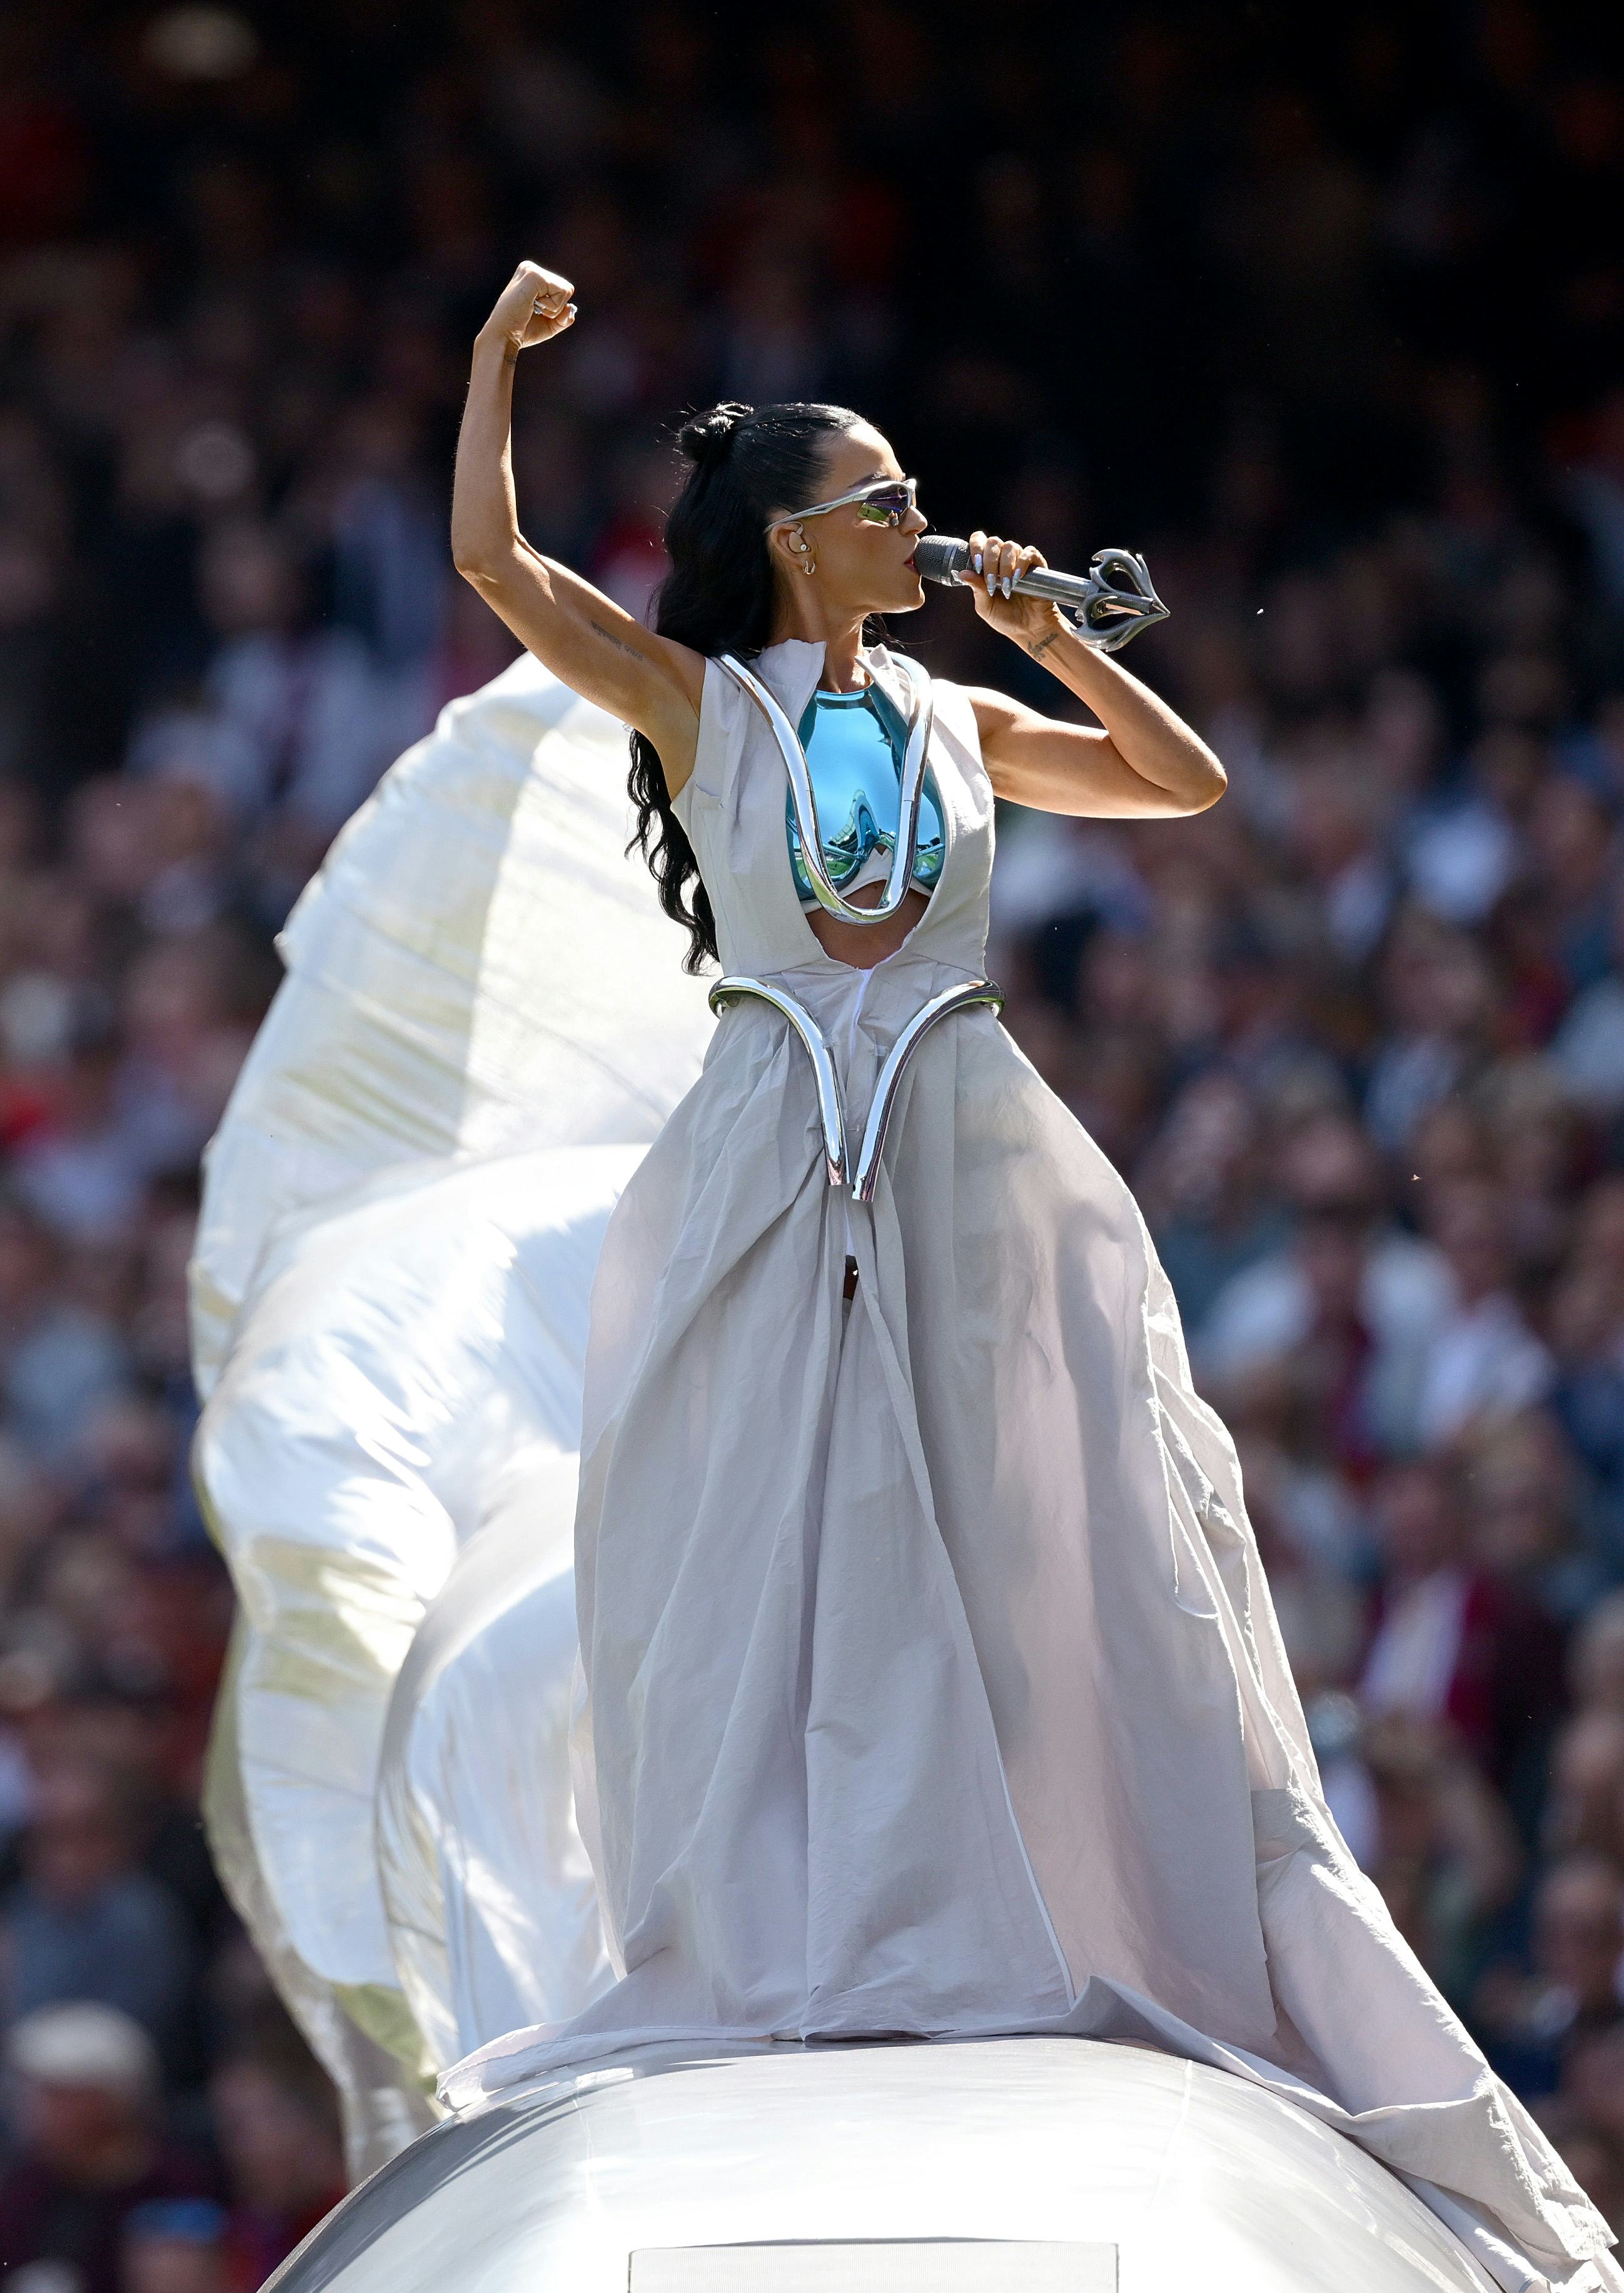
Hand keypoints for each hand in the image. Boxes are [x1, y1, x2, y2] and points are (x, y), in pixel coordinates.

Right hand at [476, 261, 577, 357]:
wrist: (505, 337)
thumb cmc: (523, 331)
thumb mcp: (550, 323)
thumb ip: (564, 316)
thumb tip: (571, 308)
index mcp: (532, 275)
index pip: (563, 289)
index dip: (556, 308)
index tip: (534, 312)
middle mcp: (531, 268)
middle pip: (567, 288)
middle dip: (555, 308)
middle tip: (533, 312)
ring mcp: (531, 270)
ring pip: (566, 290)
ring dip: (553, 308)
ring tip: (531, 310)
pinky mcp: (533, 276)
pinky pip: (561, 292)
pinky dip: (551, 308)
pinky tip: (532, 307)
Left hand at [960, 530, 1065, 650]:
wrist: (1028, 629)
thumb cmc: (1005, 618)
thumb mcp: (985, 606)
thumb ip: (976, 589)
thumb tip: (962, 572)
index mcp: (987, 564)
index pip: (979, 540)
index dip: (976, 547)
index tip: (977, 566)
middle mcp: (1003, 558)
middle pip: (993, 542)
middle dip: (990, 561)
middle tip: (992, 583)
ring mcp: (1020, 560)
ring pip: (1010, 546)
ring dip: (1005, 566)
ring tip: (1007, 586)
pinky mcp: (1037, 564)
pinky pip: (1029, 552)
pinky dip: (1022, 562)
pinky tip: (1018, 578)